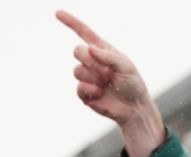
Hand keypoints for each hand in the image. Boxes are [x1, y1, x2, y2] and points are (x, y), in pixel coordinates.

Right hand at [56, 10, 164, 156]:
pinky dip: (90, 90)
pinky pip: (78, 87)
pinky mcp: (84, 92)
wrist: (132, 108)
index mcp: (103, 50)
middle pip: (77, 51)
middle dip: (90, 61)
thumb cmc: (132, 84)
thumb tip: (90, 48)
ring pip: (76, 71)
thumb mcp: (126, 66)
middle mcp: (92, 61)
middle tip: (107, 73)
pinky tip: (100, 94)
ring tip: (107, 84)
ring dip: (93, 78)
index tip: (58, 13)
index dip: (71, 22)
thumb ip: (108, 55)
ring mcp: (86, 77)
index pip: (84, 33)